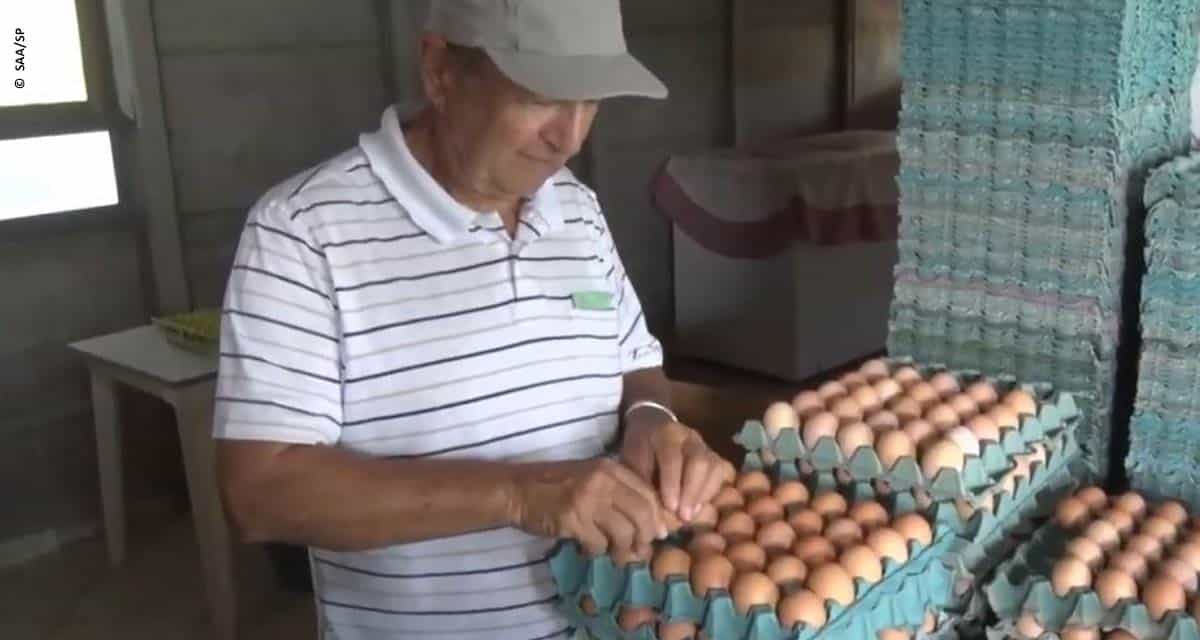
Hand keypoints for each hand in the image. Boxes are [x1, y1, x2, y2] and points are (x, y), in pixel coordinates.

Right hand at [508, 458, 671, 558]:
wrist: (517, 490)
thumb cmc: (555, 485)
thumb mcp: (591, 478)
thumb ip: (618, 492)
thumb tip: (649, 522)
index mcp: (610, 468)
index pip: (647, 493)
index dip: (657, 517)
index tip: (659, 534)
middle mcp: (603, 481)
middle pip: (642, 514)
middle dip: (645, 537)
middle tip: (641, 550)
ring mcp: (587, 500)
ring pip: (623, 533)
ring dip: (622, 550)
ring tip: (615, 555)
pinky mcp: (572, 520)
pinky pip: (598, 544)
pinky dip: (596, 552)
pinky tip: (588, 549)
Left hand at [619, 413, 734, 524]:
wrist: (650, 427)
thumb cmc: (639, 449)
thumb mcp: (633, 463)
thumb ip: (644, 485)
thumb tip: (657, 519)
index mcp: (665, 433)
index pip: (672, 458)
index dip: (672, 484)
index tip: (670, 508)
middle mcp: (689, 436)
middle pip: (699, 461)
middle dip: (692, 492)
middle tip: (684, 517)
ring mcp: (703, 445)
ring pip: (713, 467)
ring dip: (703, 494)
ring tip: (690, 515)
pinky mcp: (712, 455)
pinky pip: (719, 474)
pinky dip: (709, 493)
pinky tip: (697, 507)